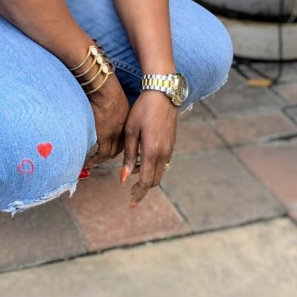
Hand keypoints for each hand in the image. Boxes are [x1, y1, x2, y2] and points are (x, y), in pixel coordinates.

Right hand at [86, 74, 129, 163]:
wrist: (103, 86)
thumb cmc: (104, 86)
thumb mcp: (113, 97)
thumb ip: (110, 106)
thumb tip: (101, 109)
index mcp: (125, 118)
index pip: (123, 136)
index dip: (117, 143)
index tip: (109, 147)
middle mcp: (122, 128)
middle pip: (119, 146)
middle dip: (110, 153)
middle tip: (100, 156)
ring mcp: (113, 133)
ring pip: (110, 152)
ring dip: (101, 159)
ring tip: (92, 162)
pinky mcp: (103, 136)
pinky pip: (101, 154)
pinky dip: (95, 160)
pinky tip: (88, 162)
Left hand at [121, 91, 177, 205]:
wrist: (163, 93)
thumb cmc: (143, 110)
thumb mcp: (131, 131)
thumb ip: (129, 156)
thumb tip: (125, 177)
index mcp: (152, 152)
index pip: (145, 182)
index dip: (138, 194)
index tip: (131, 203)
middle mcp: (164, 153)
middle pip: (154, 180)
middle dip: (143, 189)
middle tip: (130, 192)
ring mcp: (170, 148)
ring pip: (160, 172)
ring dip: (148, 177)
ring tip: (133, 175)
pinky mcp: (171, 143)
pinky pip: (163, 162)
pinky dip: (153, 167)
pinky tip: (142, 160)